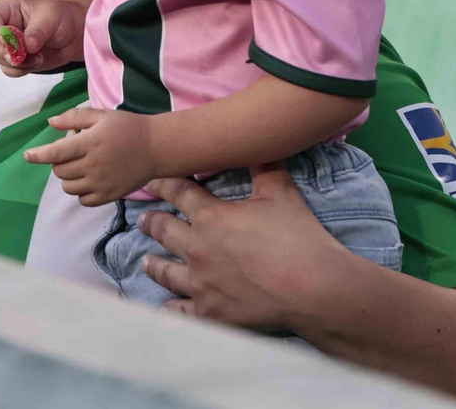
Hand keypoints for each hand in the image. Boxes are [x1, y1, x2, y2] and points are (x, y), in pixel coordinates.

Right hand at [0, 0, 83, 76]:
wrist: (76, 36)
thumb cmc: (62, 18)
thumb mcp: (51, 18)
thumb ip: (37, 31)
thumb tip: (26, 47)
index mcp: (10, 9)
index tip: (6, 39)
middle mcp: (5, 27)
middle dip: (4, 51)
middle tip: (21, 56)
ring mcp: (10, 45)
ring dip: (17, 62)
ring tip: (38, 58)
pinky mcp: (17, 60)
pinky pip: (9, 69)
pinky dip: (21, 70)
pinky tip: (37, 62)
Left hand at [24, 107, 154, 205]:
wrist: (156, 147)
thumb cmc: (128, 128)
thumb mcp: (102, 116)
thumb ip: (74, 117)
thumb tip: (50, 123)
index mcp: (90, 143)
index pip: (56, 153)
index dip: (38, 155)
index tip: (27, 156)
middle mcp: (93, 165)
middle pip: (60, 171)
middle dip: (59, 162)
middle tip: (73, 153)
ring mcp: (101, 183)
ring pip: (68, 187)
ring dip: (68, 177)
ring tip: (81, 166)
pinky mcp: (109, 196)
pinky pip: (83, 200)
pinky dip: (80, 192)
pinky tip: (89, 180)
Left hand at [138, 166, 338, 331]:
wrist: (313, 288)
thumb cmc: (297, 237)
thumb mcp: (281, 192)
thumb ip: (264, 167)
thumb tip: (256, 143)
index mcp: (211, 217)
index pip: (179, 193)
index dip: (163, 184)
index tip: (151, 180)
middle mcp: (197, 250)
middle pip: (165, 231)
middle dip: (152, 223)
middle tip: (142, 220)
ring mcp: (201, 285)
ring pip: (167, 272)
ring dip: (154, 264)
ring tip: (145, 261)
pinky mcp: (211, 313)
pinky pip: (182, 310)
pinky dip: (172, 306)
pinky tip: (167, 304)